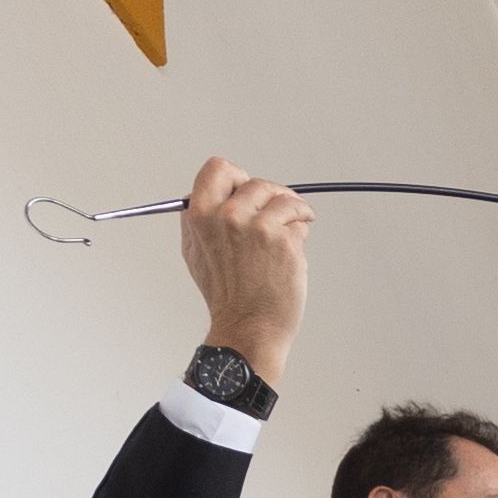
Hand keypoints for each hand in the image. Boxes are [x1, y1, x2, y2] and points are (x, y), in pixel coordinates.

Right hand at [179, 156, 310, 387]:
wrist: (248, 328)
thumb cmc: (225, 296)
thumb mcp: (196, 252)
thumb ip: (200, 219)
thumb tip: (215, 194)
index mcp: (200, 216)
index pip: (218, 169)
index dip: (238, 177)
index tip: (249, 189)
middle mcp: (227, 217)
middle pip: (257, 183)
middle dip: (272, 196)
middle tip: (281, 211)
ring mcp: (257, 228)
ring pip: (282, 198)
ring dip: (292, 210)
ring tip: (295, 225)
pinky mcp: (284, 241)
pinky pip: (299, 220)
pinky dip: (302, 228)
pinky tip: (297, 245)